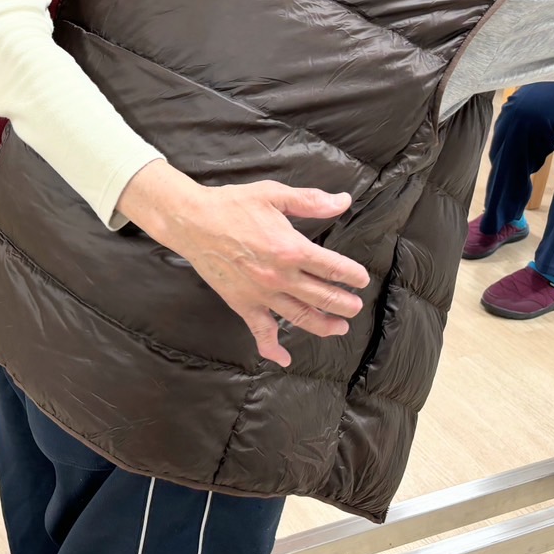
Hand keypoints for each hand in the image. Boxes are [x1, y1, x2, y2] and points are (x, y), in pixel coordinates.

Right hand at [119, 161, 369, 366]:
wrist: (192, 222)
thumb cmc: (231, 205)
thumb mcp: (273, 194)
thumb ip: (311, 201)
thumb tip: (343, 201)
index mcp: (291, 249)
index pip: (333, 268)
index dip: (352, 275)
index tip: (361, 279)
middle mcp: (280, 277)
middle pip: (323, 297)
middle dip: (345, 304)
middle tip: (355, 306)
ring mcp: (261, 295)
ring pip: (301, 317)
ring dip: (324, 325)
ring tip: (339, 328)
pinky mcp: (242, 304)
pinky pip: (260, 332)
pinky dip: (272, 349)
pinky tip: (283, 358)